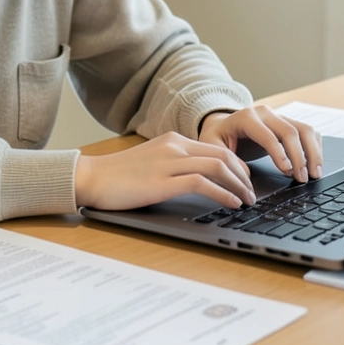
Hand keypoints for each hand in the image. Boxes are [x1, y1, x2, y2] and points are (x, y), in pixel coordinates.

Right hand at [75, 132, 256, 210]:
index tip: (246, 181)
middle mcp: (175, 146)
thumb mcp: (152, 163)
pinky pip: (203, 183)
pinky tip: (231, 204)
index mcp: (173, 140)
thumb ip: (175, 166)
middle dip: (244, 176)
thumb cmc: (118, 176)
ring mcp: (169, 162)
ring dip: (238, 185)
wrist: (91, 178)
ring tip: (247, 201)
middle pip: (223, 155)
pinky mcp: (163, 181)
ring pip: (218, 166)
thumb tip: (199, 181)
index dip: (238, 165)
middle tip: (252, 193)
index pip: (217, 148)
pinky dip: (223, 194)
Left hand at [198, 104, 322, 182]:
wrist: (222, 126)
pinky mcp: (288, 123)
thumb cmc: (217, 138)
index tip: (287, 171)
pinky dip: (315, 147)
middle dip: (300, 156)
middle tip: (303, 178)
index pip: (268, 135)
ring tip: (315, 174)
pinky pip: (309, 132)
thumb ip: (225, 159)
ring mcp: (279, 116)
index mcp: (246, 117)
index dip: (280, 154)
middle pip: (291, 131)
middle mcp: (266, 113)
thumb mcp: (211, 147)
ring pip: (305, 129)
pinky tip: (315, 164)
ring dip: (313, 152)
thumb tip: (245, 175)